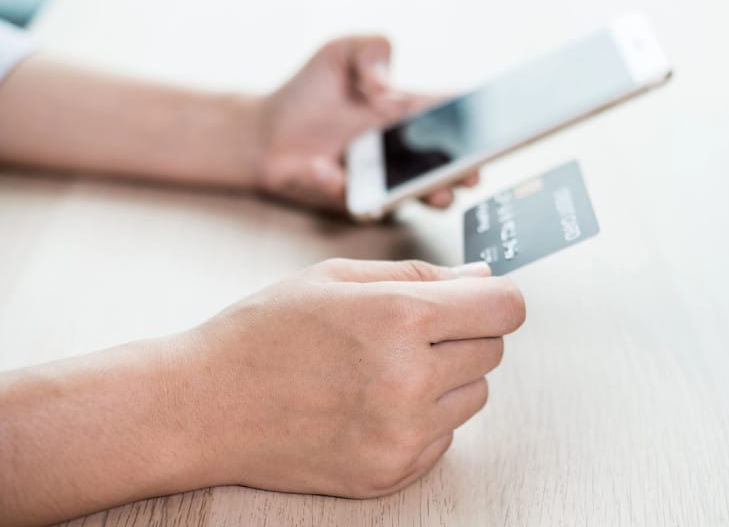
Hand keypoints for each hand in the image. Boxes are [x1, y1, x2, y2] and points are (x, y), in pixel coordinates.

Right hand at [178, 259, 524, 496]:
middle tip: (413, 332)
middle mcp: (409, 381)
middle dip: (465, 334)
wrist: (205, 406)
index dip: (497, 297)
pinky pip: (445, 437)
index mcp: (398, 319)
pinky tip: (374, 404)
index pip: (504, 307)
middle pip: (494, 350)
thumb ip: (421, 275)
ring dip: (447, 378)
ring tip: (386, 368)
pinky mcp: (390, 472)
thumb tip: (482, 277)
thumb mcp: (338, 278)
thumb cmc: (264, 334)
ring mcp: (401, 435)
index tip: (483, 299)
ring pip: (474, 396)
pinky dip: (424, 418)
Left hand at [255, 36, 478, 212]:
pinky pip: (359, 201)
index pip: (451, 117)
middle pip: (449, 166)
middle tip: (472, 171)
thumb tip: (387, 87)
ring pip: (421, 197)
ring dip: (430, 195)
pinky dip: (343, 186)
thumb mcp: (341, 53)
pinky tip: (326, 170)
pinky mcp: (354, 201)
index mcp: (407, 113)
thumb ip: (371, 50)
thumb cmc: (307, 93)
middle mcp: (402, 151)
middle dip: (466, 171)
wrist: (263, 133)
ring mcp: (383, 181)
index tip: (491, 129)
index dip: (475, 124)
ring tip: (433, 190)